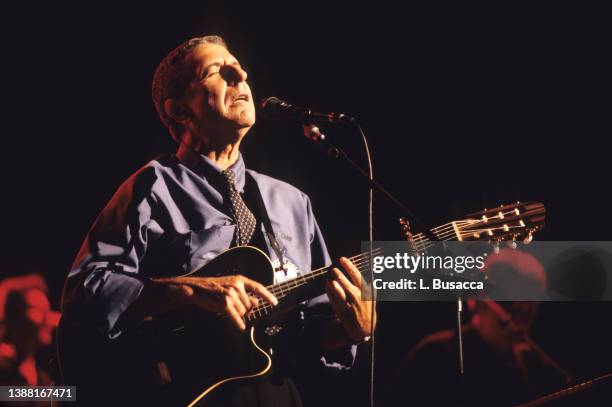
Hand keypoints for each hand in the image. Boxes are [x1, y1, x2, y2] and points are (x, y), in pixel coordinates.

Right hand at [154, 275, 277, 329]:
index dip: (267, 295)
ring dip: (237, 314)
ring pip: (243, 312)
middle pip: (250, 305)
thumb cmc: (214, 288)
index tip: (275, 303)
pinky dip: (238, 323)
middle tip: (234, 307)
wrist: (197, 288)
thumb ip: (244, 293)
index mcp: (240, 280)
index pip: (257, 287)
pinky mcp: (225, 304)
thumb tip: (257, 302)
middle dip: (244, 309)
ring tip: (227, 309)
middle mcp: (237, 286)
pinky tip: (241, 327)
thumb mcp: (231, 286)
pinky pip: (236, 317)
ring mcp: (231, 295)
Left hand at [326, 257, 375, 342]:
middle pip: (342, 280)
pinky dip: (328, 289)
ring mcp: (347, 302)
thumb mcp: (373, 296)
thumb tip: (369, 271)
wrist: (364, 328)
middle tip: (333, 268)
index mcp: (365, 291)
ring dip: (330, 280)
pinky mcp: (339, 308)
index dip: (348, 265)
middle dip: (336, 272)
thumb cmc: (368, 309)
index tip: (342, 259)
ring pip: (335, 287)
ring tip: (329, 276)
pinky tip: (328, 285)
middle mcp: (356, 295)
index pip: (355, 274)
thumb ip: (370, 284)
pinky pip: (331, 295)